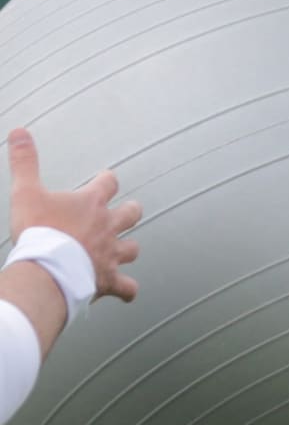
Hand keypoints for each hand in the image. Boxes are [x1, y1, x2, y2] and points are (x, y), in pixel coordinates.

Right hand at [8, 128, 140, 301]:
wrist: (47, 269)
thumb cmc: (38, 232)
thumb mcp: (26, 192)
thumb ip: (24, 162)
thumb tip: (20, 133)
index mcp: (91, 204)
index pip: (109, 183)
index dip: (108, 180)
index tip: (107, 179)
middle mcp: (107, 227)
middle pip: (131, 214)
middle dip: (129, 212)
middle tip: (128, 211)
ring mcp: (111, 254)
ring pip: (132, 249)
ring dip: (129, 248)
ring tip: (125, 249)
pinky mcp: (109, 279)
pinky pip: (127, 286)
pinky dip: (127, 289)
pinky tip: (126, 291)